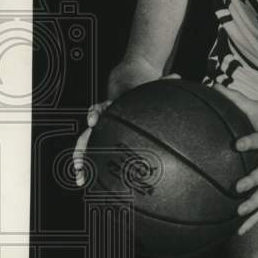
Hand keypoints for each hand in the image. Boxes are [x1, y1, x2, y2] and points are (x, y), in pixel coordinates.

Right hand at [72, 72, 180, 186]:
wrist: (128, 84)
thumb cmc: (139, 90)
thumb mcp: (148, 87)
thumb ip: (161, 83)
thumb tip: (177, 77)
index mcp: (111, 107)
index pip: (99, 109)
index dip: (95, 115)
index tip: (93, 122)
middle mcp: (103, 120)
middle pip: (88, 134)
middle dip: (82, 148)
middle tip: (80, 163)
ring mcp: (102, 130)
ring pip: (87, 146)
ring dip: (83, 162)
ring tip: (82, 178)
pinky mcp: (105, 139)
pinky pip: (96, 153)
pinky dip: (93, 167)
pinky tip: (94, 181)